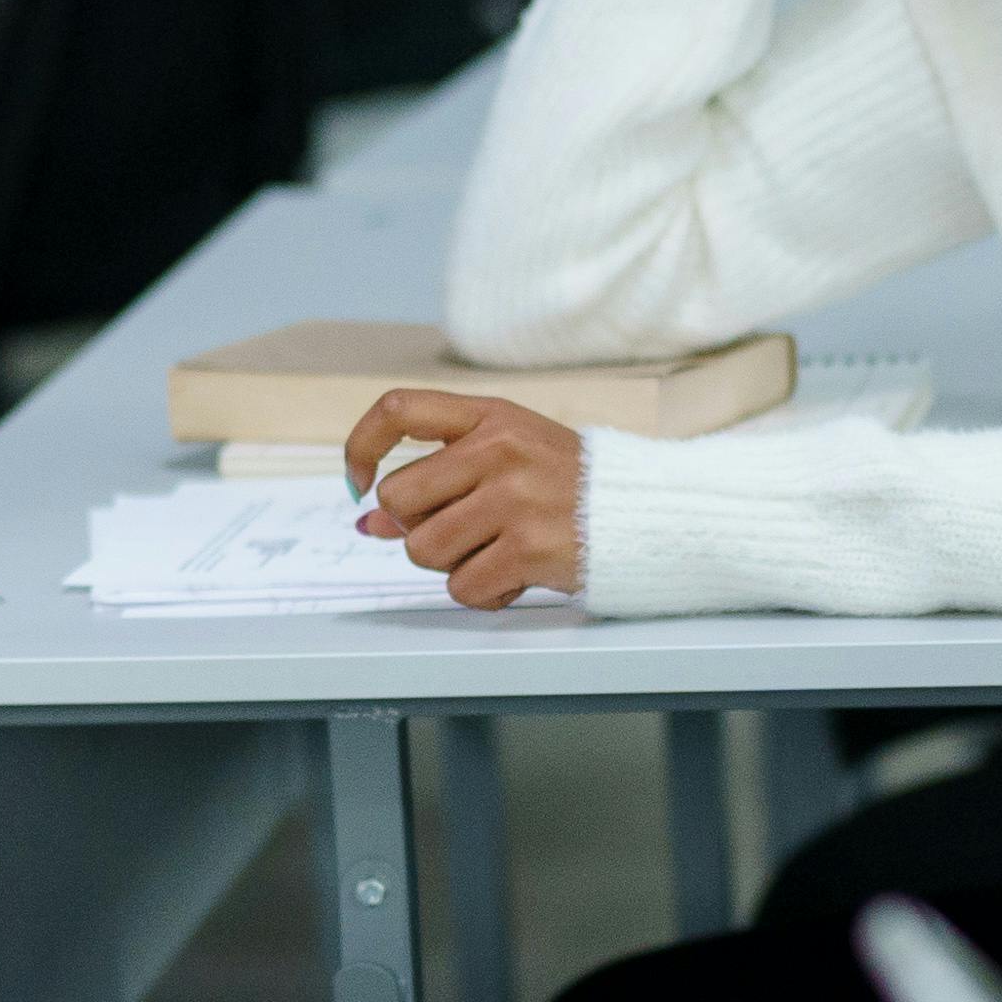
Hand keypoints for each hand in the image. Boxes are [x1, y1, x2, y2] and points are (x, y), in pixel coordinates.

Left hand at [343, 390, 585, 607]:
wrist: (642, 514)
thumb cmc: (566, 485)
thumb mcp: (505, 460)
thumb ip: (437, 484)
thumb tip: (369, 523)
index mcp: (491, 417)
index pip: (399, 409)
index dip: (362, 445)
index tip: (359, 481)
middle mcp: (499, 450)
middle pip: (398, 497)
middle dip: (415, 525)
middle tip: (459, 529)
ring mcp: (514, 499)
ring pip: (422, 550)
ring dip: (449, 563)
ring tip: (493, 550)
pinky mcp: (529, 549)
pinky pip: (462, 587)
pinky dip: (482, 592)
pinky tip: (514, 574)